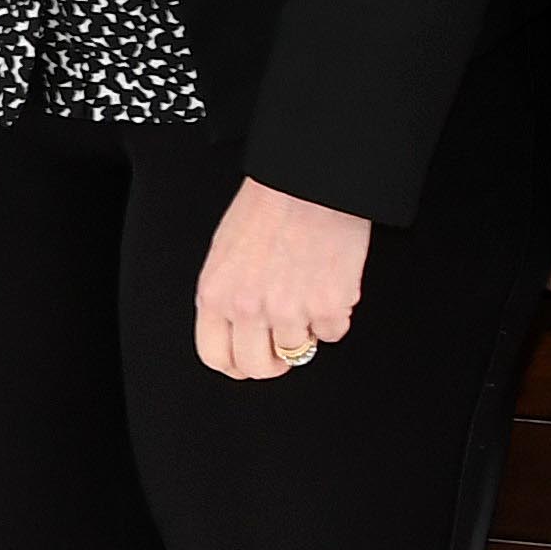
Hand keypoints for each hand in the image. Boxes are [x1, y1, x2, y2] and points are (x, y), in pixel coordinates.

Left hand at [194, 177, 370, 380]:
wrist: (309, 183)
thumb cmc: (268, 206)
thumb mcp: (225, 252)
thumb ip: (227, 295)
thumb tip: (239, 329)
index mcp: (216, 294)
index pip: (215, 356)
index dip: (235, 364)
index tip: (250, 360)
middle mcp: (248, 308)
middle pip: (257, 366)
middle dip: (273, 361)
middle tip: (283, 345)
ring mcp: (289, 311)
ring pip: (298, 350)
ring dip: (305, 328)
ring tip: (307, 290)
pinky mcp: (329, 307)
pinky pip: (333, 333)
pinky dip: (335, 314)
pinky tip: (329, 282)